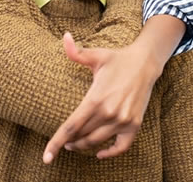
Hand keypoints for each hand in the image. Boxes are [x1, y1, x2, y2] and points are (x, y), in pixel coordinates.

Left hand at [43, 32, 160, 163]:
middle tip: (62, 142)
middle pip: (82, 136)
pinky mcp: (135, 124)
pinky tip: (99, 153)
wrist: (145, 63)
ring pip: (97, 142)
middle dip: (68, 142)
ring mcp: (123, 120)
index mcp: (95, 98)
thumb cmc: (116, 59)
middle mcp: (109, 113)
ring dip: (83, 146)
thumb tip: (64, 36)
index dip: (56, 142)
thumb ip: (75, 51)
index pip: (71, 126)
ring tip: (74, 144)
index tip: (46, 156)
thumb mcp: (95, 55)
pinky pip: (121, 147)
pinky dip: (110, 153)